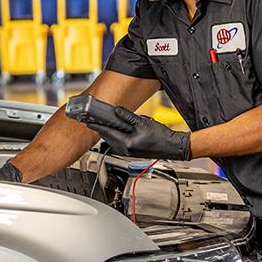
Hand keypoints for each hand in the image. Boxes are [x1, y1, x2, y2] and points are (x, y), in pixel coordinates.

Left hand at [68, 97, 189, 160]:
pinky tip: (118, 127)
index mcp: (126, 143)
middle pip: (107, 136)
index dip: (96, 124)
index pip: (106, 132)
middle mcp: (125, 149)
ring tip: (104, 121)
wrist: (173, 147)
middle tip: (93, 118)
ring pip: (113, 139)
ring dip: (108, 130)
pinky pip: (119, 141)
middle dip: (101, 127)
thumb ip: (127, 117)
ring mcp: (128, 151)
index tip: (88, 120)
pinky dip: (116, 133)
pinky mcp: (132, 150)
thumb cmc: (161, 138)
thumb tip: (116, 110)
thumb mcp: (143, 123)